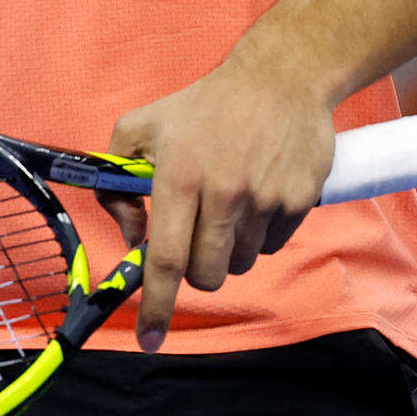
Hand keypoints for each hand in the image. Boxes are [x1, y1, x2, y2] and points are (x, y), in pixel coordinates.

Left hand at [102, 53, 337, 351]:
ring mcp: (266, 199)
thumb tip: (130, 236)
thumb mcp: (142, 125)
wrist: (282, 76)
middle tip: (195, 238)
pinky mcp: (299, 201)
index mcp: (181, 176)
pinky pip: (272, 246)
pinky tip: (257, 195)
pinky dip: (260, 234)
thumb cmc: (205, 105)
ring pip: (241, 264)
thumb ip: (117, 182)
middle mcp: (224, 192)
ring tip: (229, 205)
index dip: (157, 305)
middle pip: (207, 274)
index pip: (166, 258)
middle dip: (196, 270)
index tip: (150, 338)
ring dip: (229, 250)